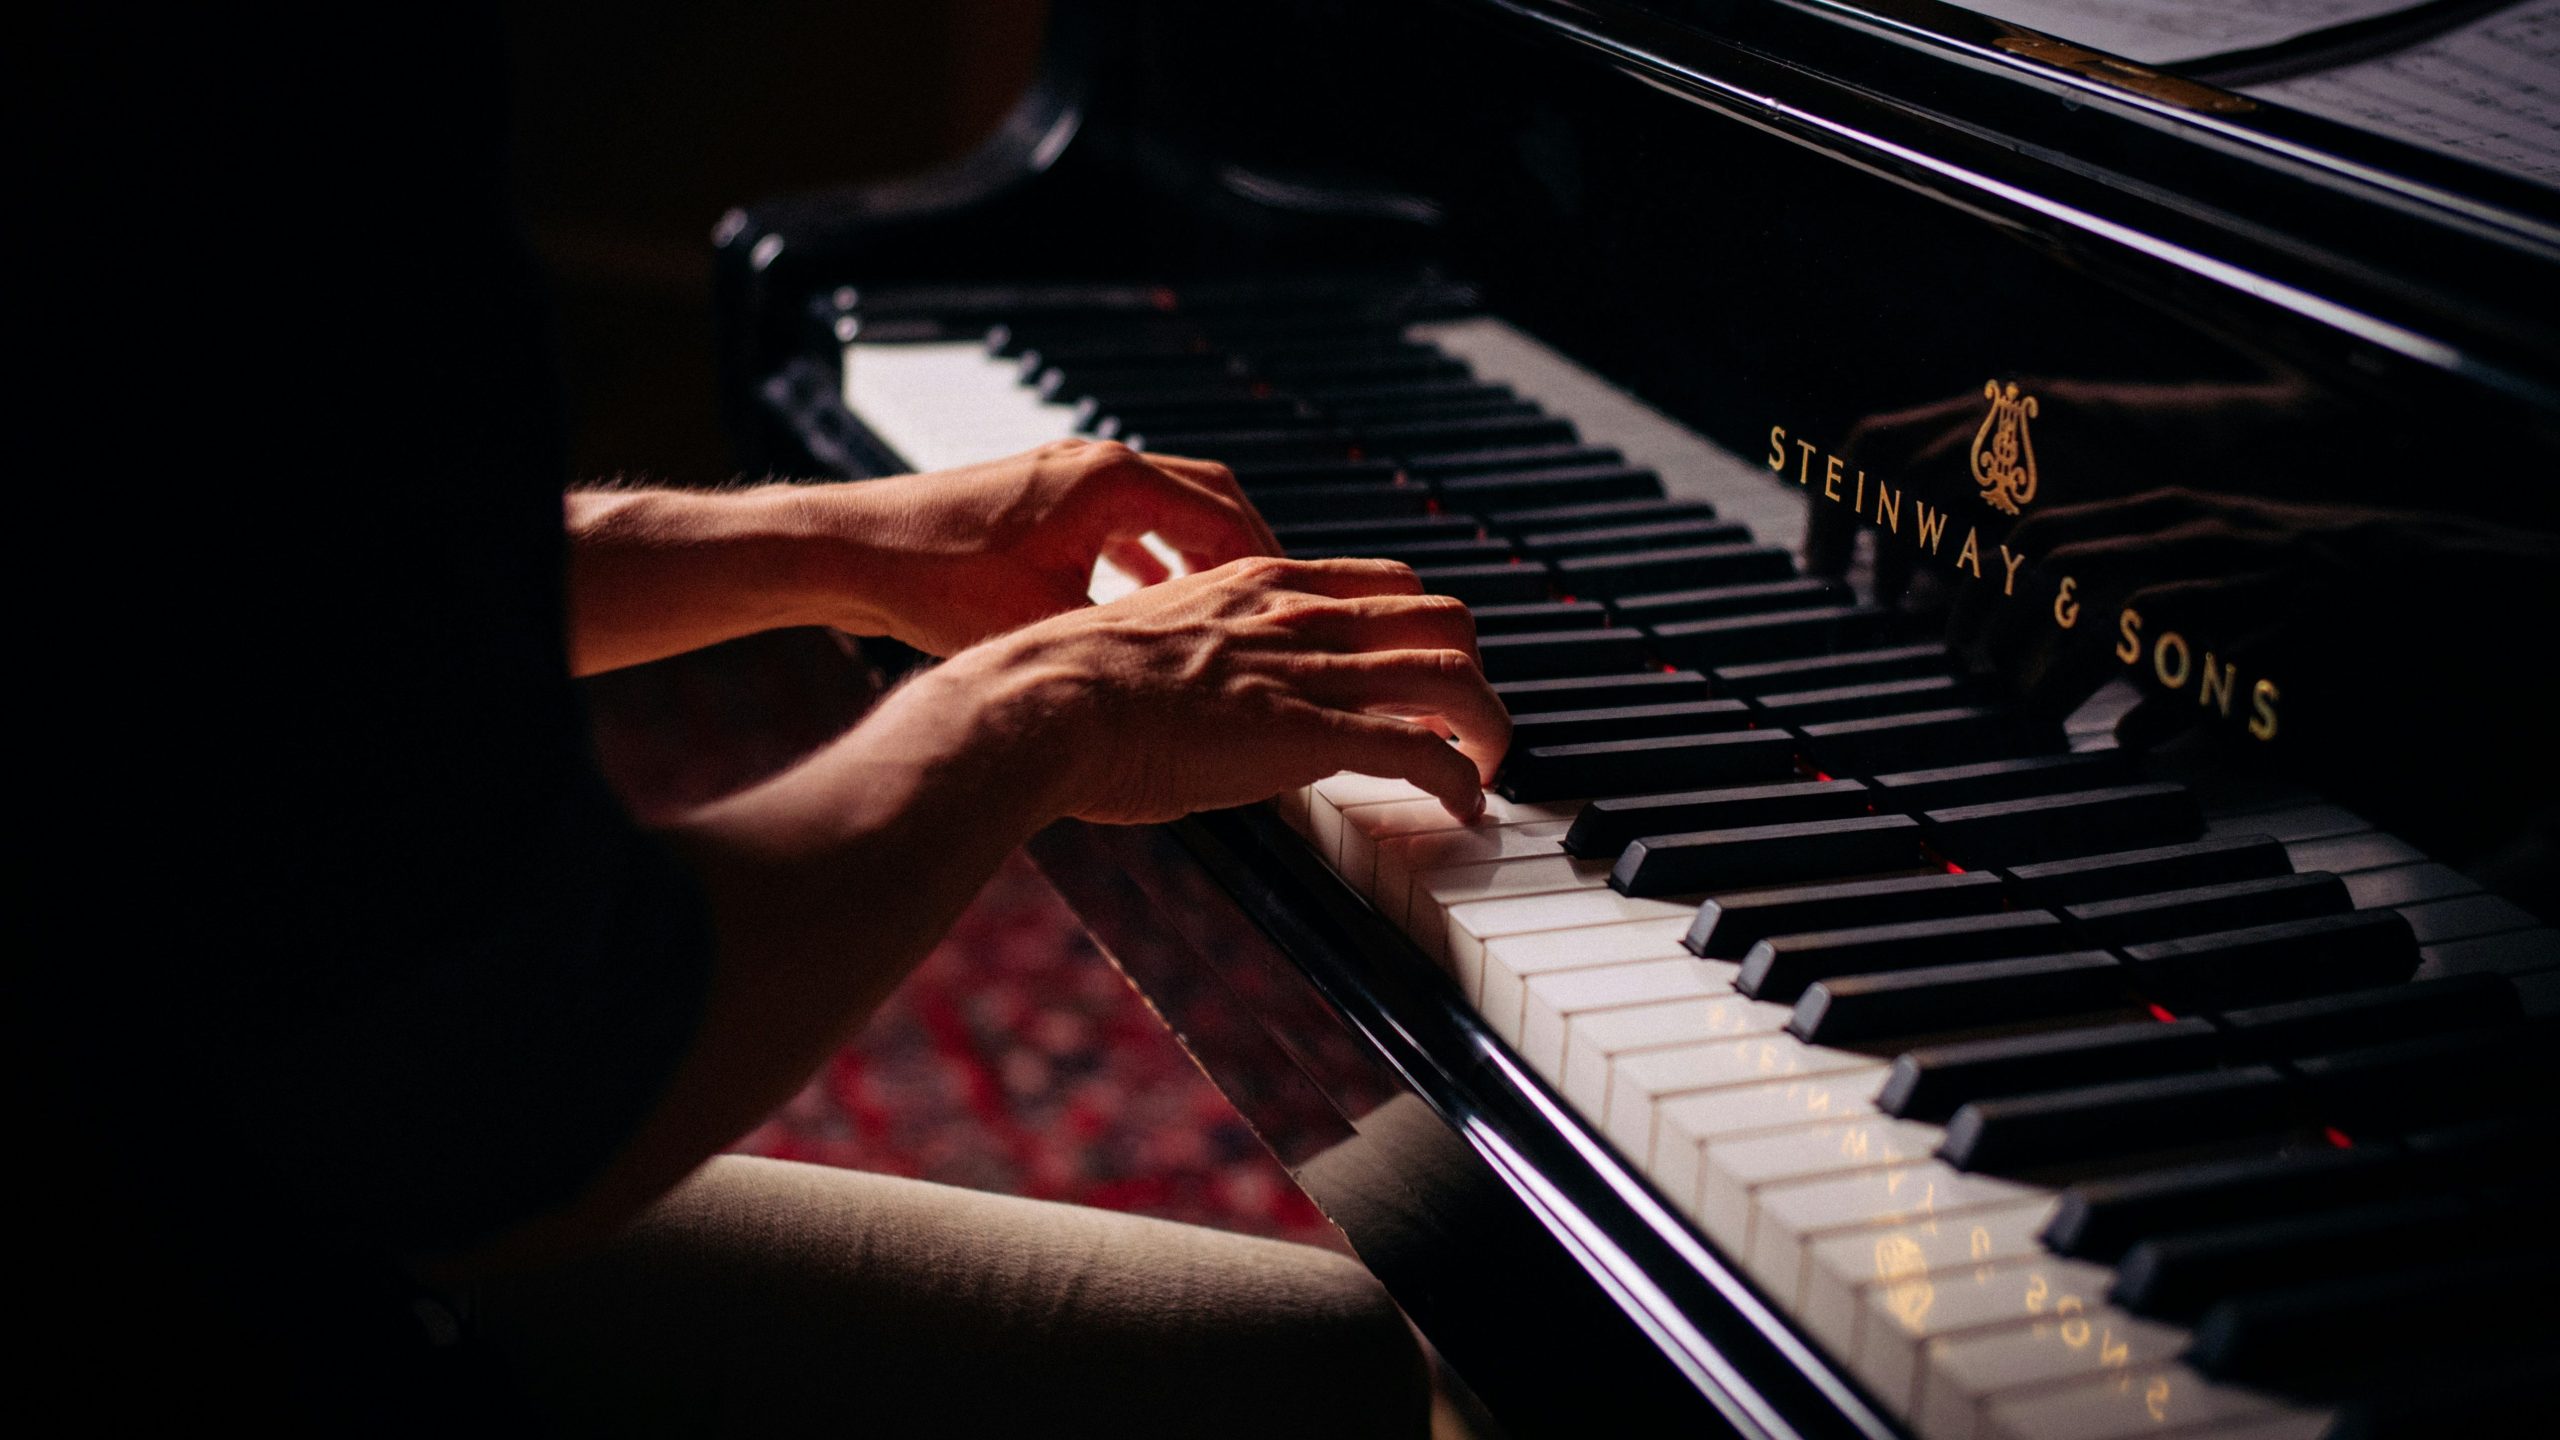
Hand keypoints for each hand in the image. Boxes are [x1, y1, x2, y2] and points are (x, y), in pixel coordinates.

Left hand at [817, 438, 1280, 655]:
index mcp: (1110, 482)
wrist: (848, 551)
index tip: (1297, 605)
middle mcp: (1093, 465)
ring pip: (1161, 504)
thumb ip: (1127, 641)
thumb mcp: (1048, 624)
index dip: (1268, 562)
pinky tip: (1148, 601)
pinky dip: (1147, 553)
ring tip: (1228, 606)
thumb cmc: (934, 582)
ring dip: (1196, 550)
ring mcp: (1063, 475)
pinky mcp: (1037, 496)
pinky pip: (1119, 517)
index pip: (1223, 512)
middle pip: (1205, 495)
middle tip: (1279, 603)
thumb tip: (1189, 683)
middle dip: (1245, 549)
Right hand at [941, 555, 1509, 823]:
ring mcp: (1308, 672)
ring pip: (1453, 677)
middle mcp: (1298, 615)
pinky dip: (1459, 780)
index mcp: (1259, 584)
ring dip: (1489, 728)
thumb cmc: (1071, 685)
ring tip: (1489, 768)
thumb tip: (1197, 691)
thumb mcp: (1149, 639)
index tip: (1425, 670)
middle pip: (1441, 618)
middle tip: (1469, 721)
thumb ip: (1197, 655)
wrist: (1045, 702)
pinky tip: (1463, 807)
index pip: (1384, 584)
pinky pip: (1419, 750)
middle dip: (1473, 670)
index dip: (1423, 628)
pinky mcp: (1308, 734)